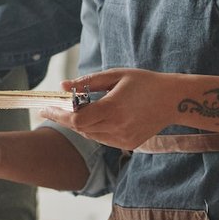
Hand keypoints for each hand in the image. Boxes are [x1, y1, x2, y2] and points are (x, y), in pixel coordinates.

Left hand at [41, 68, 176, 151]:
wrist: (174, 100)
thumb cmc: (144, 82)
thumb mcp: (116, 75)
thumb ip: (87, 82)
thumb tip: (62, 86)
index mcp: (113, 108)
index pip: (77, 118)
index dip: (58, 114)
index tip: (45, 108)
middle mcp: (117, 127)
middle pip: (80, 128)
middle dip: (63, 119)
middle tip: (49, 110)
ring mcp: (123, 139)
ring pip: (90, 135)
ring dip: (77, 125)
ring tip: (70, 111)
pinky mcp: (129, 144)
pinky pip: (102, 139)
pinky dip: (93, 130)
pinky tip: (93, 118)